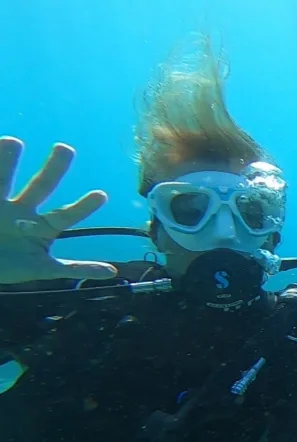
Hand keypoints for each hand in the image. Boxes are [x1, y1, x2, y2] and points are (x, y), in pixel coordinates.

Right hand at [0, 136, 115, 284]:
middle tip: (66, 149)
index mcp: (42, 227)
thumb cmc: (10, 267)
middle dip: (53, 169)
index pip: (65, 215)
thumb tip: (113, 272)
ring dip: (6, 161)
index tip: (102, 195)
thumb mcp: (42, 269)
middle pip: (40, 187)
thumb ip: (75, 268)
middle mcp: (22, 211)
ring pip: (1, 181)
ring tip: (12, 141)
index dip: (82, 207)